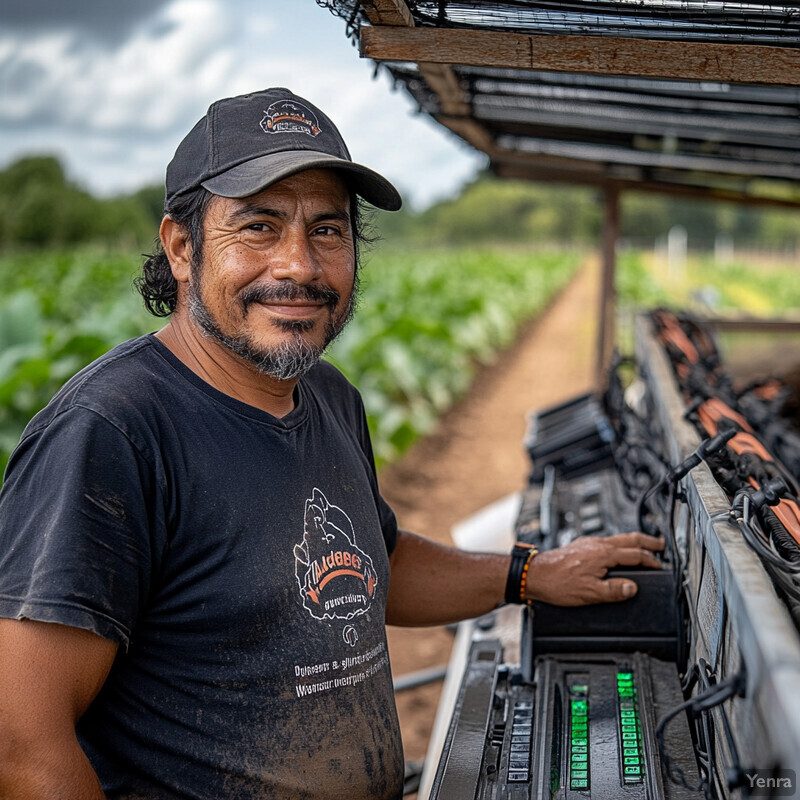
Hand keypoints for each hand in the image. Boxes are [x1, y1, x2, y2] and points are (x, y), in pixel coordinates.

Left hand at [524, 532, 663, 606]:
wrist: (534, 575)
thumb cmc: (557, 583)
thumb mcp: (590, 593)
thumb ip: (614, 590)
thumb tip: (632, 588)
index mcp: (603, 554)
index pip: (635, 554)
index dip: (650, 560)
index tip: (659, 566)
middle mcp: (596, 544)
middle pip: (629, 538)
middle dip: (647, 541)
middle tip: (660, 544)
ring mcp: (587, 543)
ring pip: (616, 538)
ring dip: (632, 541)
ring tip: (642, 546)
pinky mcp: (579, 546)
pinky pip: (604, 541)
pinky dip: (617, 544)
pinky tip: (614, 551)